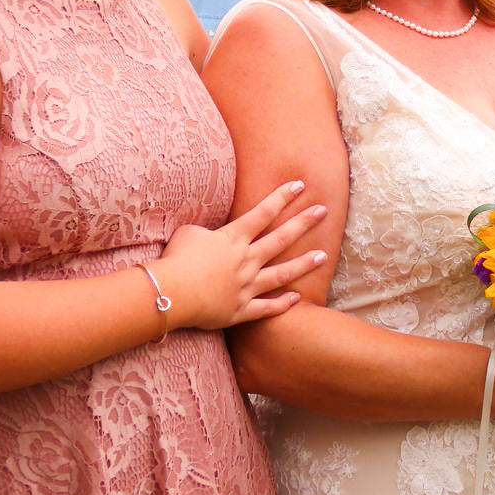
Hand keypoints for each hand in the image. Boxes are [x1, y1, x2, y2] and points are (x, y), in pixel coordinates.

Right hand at [154, 180, 327, 329]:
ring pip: (281, 273)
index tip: (300, 185)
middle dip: (303, 223)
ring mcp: (246, 286)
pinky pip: (266, 308)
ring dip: (303, 264)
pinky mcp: (240, 310)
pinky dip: (281, 304)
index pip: (263, 212)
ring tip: (323, 256)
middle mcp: (246, 260)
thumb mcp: (188, 233)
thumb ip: (205, 231)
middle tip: (323, 211)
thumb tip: (208, 233)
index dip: (282, 197)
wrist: (171, 292)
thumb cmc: (176, 259)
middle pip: (280, 238)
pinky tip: (296, 298)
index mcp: (233, 238)